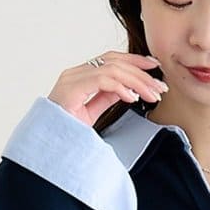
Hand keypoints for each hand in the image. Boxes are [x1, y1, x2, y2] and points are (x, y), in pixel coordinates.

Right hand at [48, 51, 168, 126]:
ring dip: (137, 82)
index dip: (135, 61)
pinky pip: (102, 80)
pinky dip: (121, 87)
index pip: (111, 60)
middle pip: (115, 61)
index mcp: (79, 76)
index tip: (155, 69)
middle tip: (161, 88)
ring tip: (152, 96)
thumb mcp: (92, 113)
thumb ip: (106, 97)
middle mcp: (75, 73)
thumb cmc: (66, 133)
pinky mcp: (71, 89)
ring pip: (112, 69)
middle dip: (141, 73)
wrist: (48, 149)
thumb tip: (127, 89)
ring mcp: (71, 80)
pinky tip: (133, 99)